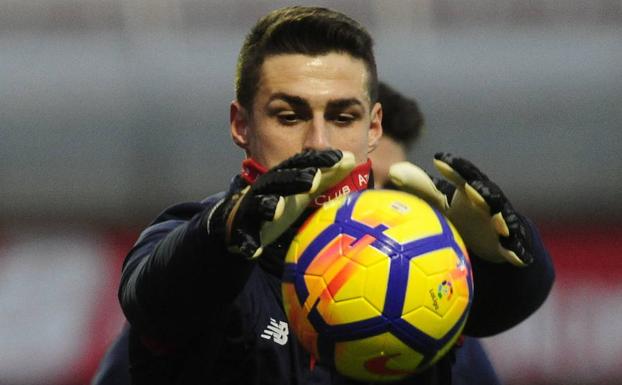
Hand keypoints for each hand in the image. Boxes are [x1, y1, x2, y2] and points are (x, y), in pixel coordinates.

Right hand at [210, 149, 354, 258]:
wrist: (235, 221)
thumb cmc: (279, 205)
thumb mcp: (301, 191)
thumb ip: (325, 180)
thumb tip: (355, 164)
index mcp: (285, 178)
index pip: (303, 164)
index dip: (322, 160)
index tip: (344, 157)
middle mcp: (267, 189)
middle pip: (281, 180)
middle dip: (296, 178)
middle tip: (314, 179)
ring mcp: (252, 209)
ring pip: (260, 205)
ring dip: (269, 206)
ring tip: (276, 210)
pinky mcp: (241, 230)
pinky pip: (244, 237)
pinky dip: (248, 242)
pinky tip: (254, 250)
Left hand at [387, 153, 532, 266]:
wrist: (492, 237)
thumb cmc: (460, 214)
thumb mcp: (440, 201)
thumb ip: (420, 187)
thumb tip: (393, 171)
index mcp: (470, 190)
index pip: (462, 175)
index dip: (453, 167)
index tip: (438, 160)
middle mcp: (489, 203)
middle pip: (487, 194)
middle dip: (481, 190)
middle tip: (472, 188)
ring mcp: (502, 222)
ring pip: (505, 219)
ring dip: (504, 221)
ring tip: (501, 223)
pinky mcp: (511, 243)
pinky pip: (516, 247)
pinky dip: (517, 251)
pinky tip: (519, 258)